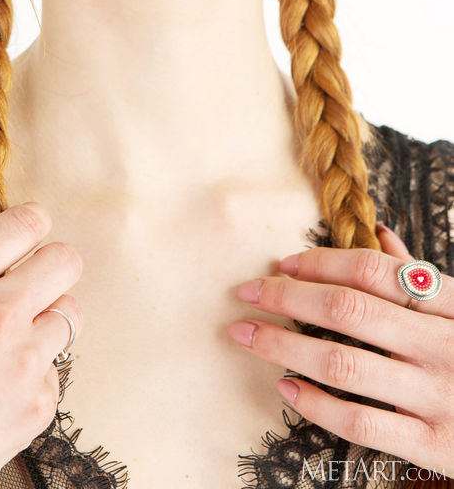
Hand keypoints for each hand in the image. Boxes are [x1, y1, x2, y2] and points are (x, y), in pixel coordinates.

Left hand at [226, 227, 453, 477]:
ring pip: (344, 364)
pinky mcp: (436, 447)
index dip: (322, 261)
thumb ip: (425, 277)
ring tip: (246, 333)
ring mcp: (440, 397)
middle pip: (349, 310)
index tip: (284, 264)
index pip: (375, 270)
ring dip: (284, 345)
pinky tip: (286, 388)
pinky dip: (316, 405)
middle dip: (287, 297)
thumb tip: (378, 233)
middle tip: (247, 291)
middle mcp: (444, 346)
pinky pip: (361, 424)